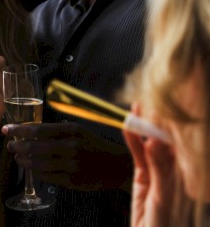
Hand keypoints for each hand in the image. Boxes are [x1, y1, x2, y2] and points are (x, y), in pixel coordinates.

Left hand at [2, 121, 132, 190]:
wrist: (117, 166)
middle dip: (18, 146)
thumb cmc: (94, 145)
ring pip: (38, 163)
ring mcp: (71, 165)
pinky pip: (47, 176)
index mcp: (71, 131)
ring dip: (24, 160)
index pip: (37, 129)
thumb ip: (58, 130)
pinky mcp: (72, 180)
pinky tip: (31, 169)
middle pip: (34, 146)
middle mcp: (70, 146)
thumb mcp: (79, 130)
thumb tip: (31, 129)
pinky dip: (36, 172)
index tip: (6, 129)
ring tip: (17, 157)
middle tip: (10, 145)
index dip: (19, 130)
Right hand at [124, 103, 174, 226]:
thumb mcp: (163, 197)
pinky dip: (132, 141)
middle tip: (149, 101)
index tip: (163, 109)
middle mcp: (175, 170)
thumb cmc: (164, 224)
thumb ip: (160, 170)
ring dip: (143, 127)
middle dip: (157, 122)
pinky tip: (127, 127)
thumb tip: (155, 143)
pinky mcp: (143, 176)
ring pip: (150, 144)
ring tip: (137, 108)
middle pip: (165, 141)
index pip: (180, 144)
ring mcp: (158, 172)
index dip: (171, 126)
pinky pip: (138, 154)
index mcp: (187, 175)